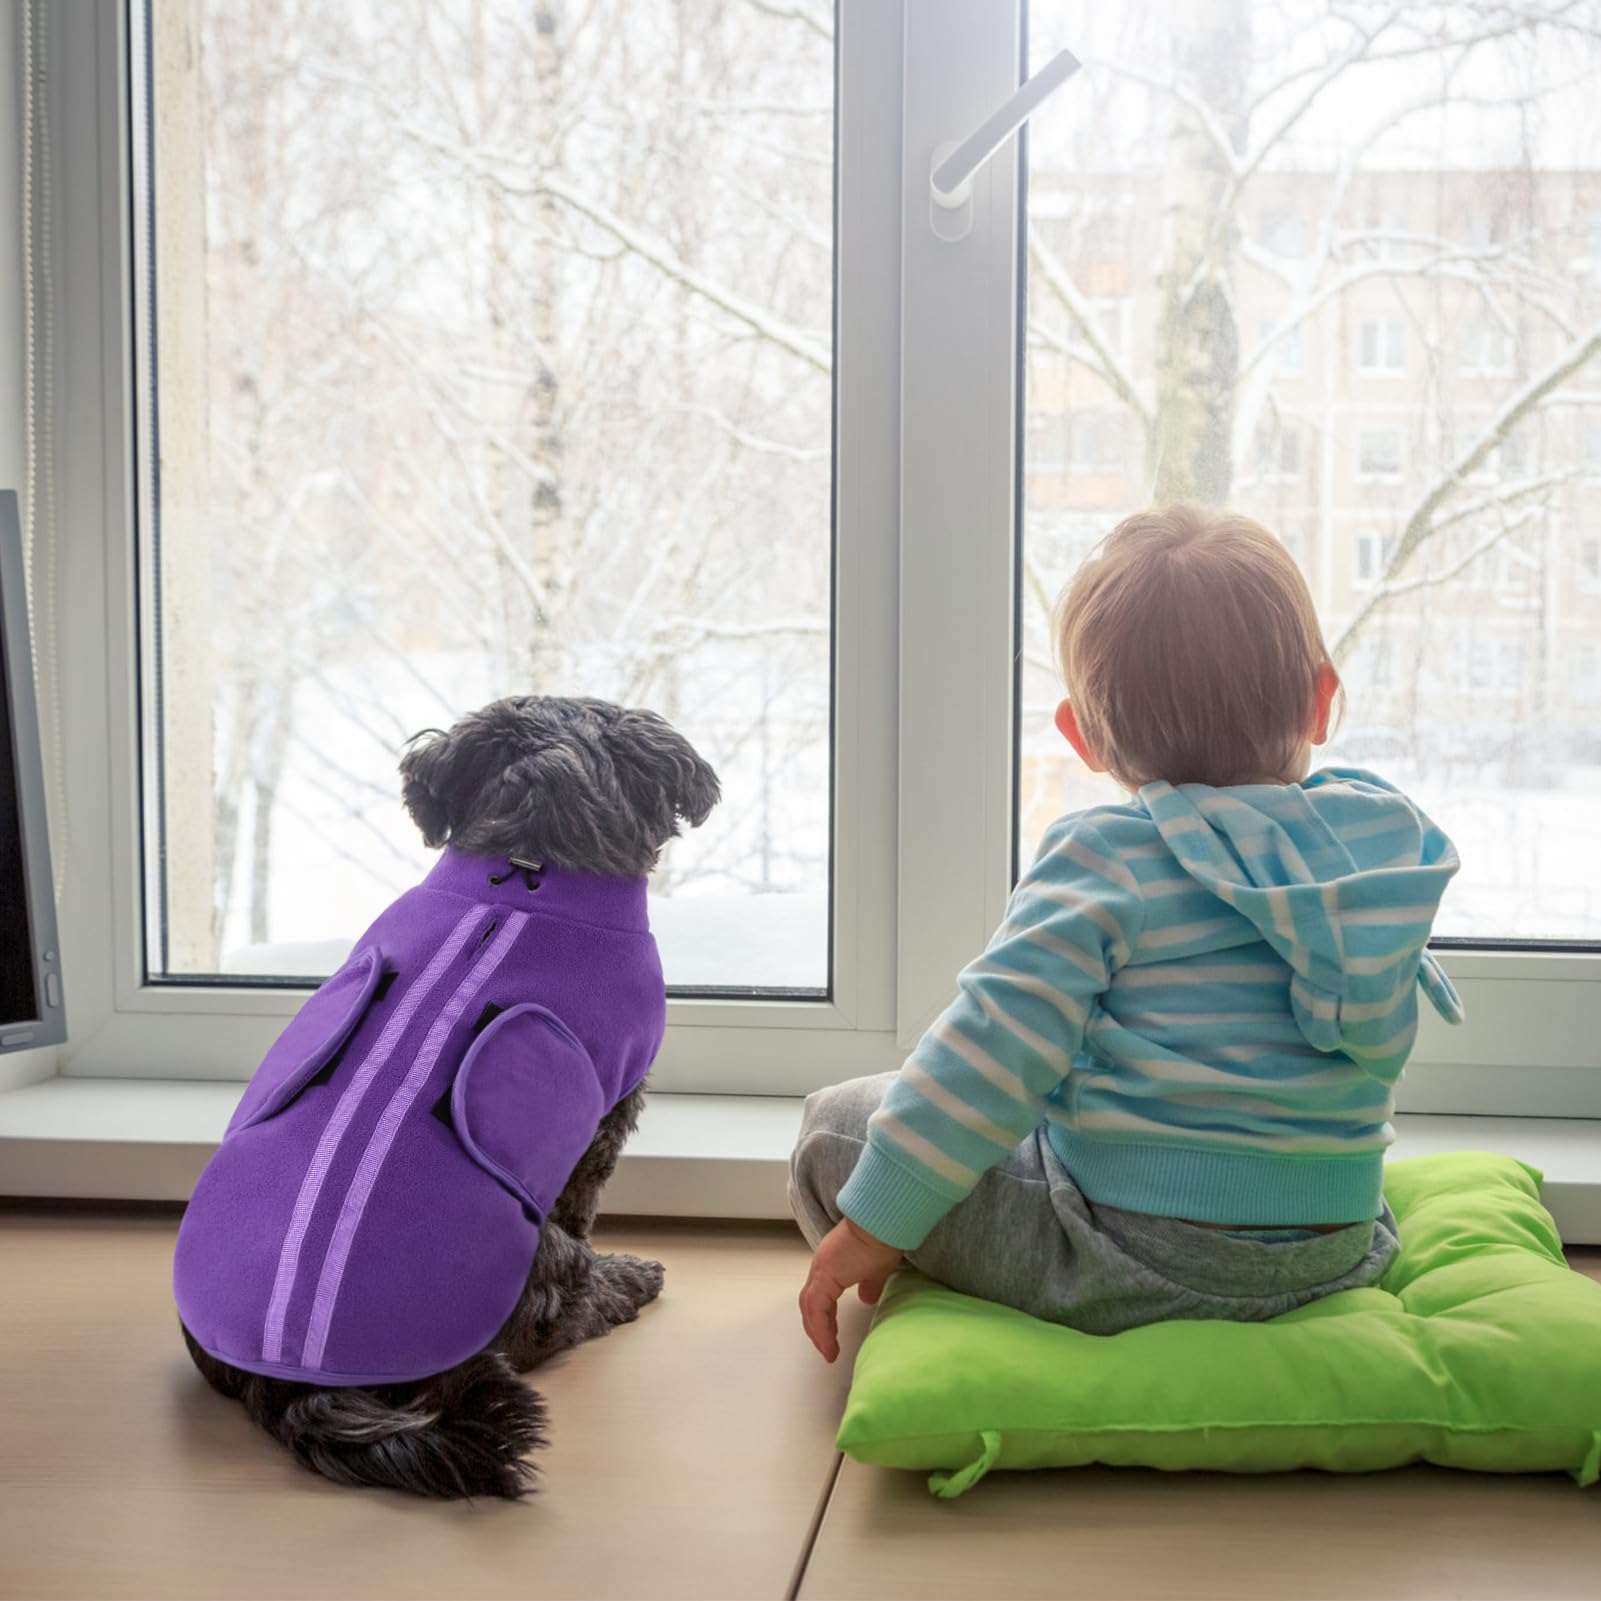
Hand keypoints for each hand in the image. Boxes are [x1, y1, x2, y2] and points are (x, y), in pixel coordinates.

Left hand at [798, 1216, 901, 1362]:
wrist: (882, 1222)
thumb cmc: (882, 1239)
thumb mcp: (876, 1269)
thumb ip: (869, 1284)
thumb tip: (867, 1298)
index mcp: (831, 1265)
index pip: (819, 1296)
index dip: (823, 1318)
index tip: (830, 1337)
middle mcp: (821, 1266)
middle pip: (809, 1303)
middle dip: (816, 1328)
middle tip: (825, 1347)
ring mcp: (821, 1270)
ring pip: (810, 1307)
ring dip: (817, 1331)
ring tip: (827, 1352)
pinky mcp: (825, 1276)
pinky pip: (817, 1309)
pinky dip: (821, 1329)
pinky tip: (829, 1345)